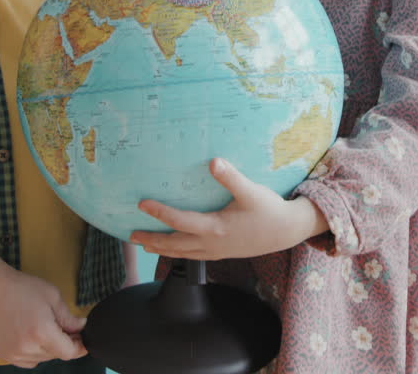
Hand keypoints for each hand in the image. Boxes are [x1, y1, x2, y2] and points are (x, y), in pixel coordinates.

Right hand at [0, 267, 87, 368]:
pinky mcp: (4, 354)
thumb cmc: (22, 289)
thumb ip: (69, 318)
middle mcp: (27, 347)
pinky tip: (32, 335)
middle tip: (65, 327)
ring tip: (45, 327)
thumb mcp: (53, 297)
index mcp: (42, 332)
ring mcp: (13, 353)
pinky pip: (28, 360)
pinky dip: (34, 352)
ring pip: (42, 359)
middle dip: (64, 343)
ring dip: (49, 348)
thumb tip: (81, 328)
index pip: (68, 352)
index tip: (84, 340)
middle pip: (56, 355)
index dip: (79, 347)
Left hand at [130, 158, 326, 259]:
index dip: (159, 213)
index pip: (180, 221)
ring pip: (182, 253)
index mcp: (215, 228)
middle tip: (130, 234)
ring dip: (162, 249)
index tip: (142, 204)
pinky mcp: (222, 253)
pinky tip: (174, 248)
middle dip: (152, 239)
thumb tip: (214, 161)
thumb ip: (231, 177)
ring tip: (145, 244)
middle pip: (174, 244)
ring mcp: (216, 251)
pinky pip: (193, 256)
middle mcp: (212, 243)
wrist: (286, 232)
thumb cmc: (269, 210)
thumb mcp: (251, 191)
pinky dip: (178, 253)